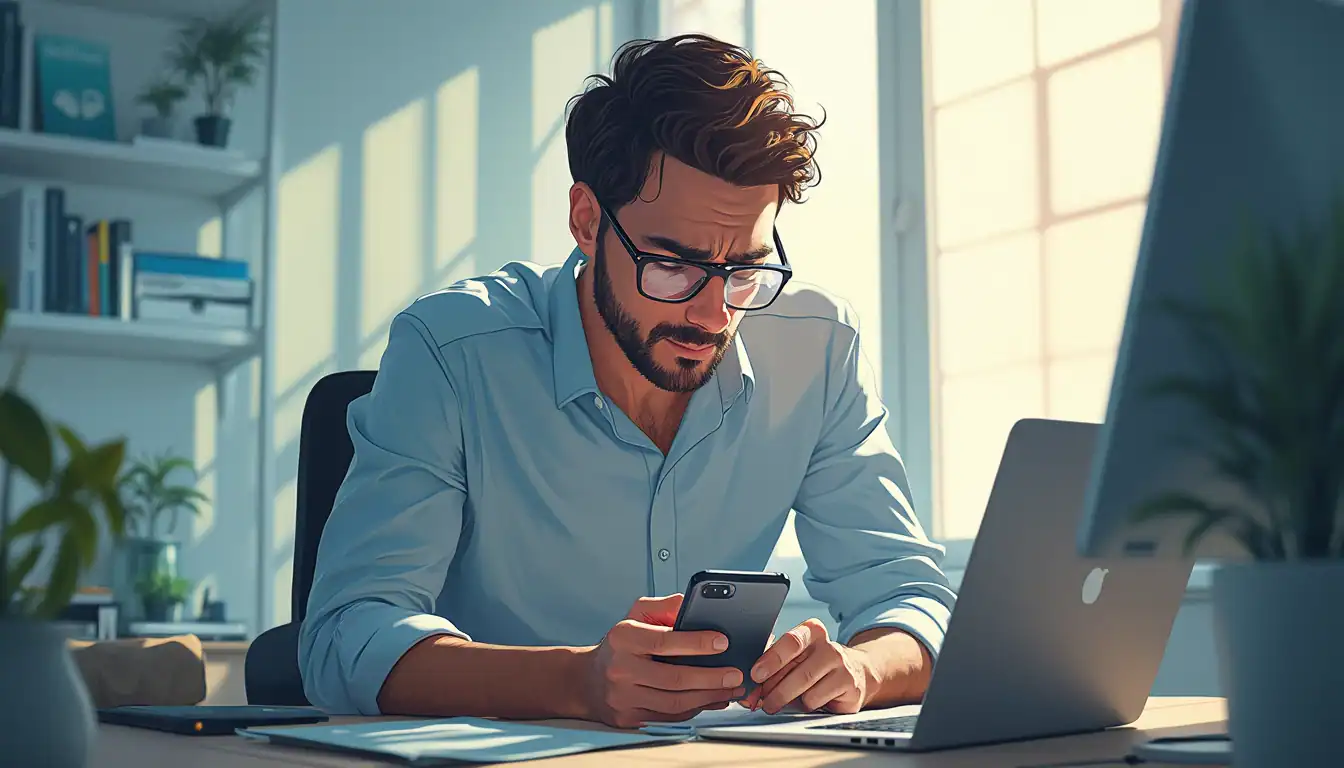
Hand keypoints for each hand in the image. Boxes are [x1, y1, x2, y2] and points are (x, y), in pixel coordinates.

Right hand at [577, 594, 745, 728]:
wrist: (587, 680)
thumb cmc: (620, 644)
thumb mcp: (635, 615)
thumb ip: (664, 607)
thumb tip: (691, 603)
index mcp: (623, 638)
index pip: (664, 641)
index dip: (696, 642)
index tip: (723, 642)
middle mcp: (620, 669)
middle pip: (674, 678)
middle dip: (711, 677)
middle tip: (737, 673)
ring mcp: (623, 698)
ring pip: (675, 703)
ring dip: (709, 697)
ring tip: (732, 688)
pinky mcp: (629, 718)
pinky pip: (670, 717)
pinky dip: (696, 709)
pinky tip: (713, 700)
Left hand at [742, 618, 872, 714]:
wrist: (852, 673)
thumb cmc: (814, 664)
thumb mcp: (795, 656)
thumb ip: (775, 663)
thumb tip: (753, 682)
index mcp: (812, 631)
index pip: (791, 642)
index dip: (771, 659)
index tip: (756, 674)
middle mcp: (830, 646)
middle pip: (798, 672)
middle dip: (775, 690)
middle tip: (761, 700)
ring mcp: (842, 667)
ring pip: (807, 690)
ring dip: (786, 700)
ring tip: (777, 703)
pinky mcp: (849, 687)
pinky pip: (818, 701)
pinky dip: (805, 706)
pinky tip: (805, 701)